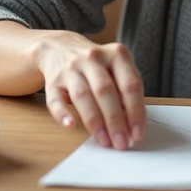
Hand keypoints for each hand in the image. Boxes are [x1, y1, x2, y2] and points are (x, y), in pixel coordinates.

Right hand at [32, 31, 146, 150]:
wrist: (60, 48)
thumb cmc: (97, 66)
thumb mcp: (116, 70)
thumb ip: (126, 93)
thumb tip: (132, 126)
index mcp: (116, 55)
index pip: (130, 84)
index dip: (136, 111)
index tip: (138, 133)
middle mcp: (93, 58)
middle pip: (106, 91)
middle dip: (115, 120)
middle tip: (121, 142)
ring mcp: (71, 68)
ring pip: (83, 96)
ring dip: (95, 122)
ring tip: (104, 140)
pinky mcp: (53, 82)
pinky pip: (56, 100)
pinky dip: (62, 114)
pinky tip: (70, 125)